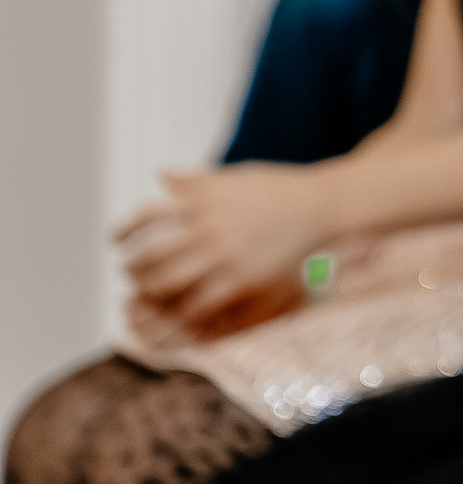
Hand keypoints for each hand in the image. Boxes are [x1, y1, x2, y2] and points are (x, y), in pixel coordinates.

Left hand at [118, 166, 333, 337]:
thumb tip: (161, 175)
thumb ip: (197, 180)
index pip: (146, 215)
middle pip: (150, 253)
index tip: (116, 241)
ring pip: (168, 280)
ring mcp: (224, 252)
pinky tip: (184, 307)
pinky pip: (200, 300)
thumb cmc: (281, 189)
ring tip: (151, 292)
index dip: (125, 230)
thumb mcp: (236, 176)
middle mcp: (208, 224)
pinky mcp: (243, 277)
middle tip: (131, 273)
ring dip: (152, 290)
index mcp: (202, 197)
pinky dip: (185, 308)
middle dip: (134, 267)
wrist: (324, 207)